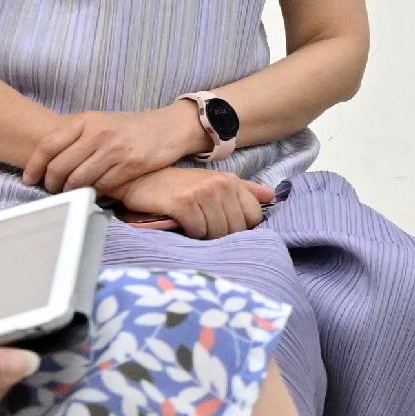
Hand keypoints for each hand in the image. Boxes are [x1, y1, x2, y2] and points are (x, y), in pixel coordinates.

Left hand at [22, 101, 208, 196]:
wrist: (168, 128)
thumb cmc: (129, 128)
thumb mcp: (100, 122)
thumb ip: (75, 136)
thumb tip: (46, 160)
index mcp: (86, 120)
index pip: (48, 145)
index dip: (34, 166)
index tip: (29, 179)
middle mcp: (98, 133)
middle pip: (60, 166)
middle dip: (51, 183)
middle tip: (52, 190)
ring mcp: (114, 149)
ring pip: (79, 179)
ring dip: (71, 191)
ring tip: (71, 192)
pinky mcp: (130, 165)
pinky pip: (102, 186)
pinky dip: (94, 192)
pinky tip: (93, 191)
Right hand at [107, 164, 278, 238]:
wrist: (142, 180)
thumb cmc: (179, 185)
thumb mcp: (214, 182)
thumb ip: (244, 190)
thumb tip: (272, 195)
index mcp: (232, 181)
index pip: (253, 217)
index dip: (240, 227)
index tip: (223, 226)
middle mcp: (220, 184)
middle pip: (236, 228)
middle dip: (221, 235)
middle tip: (203, 228)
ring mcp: (202, 192)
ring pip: (217, 232)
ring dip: (204, 235)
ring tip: (192, 225)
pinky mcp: (183, 203)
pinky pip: (198, 231)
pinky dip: (190, 233)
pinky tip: (181, 224)